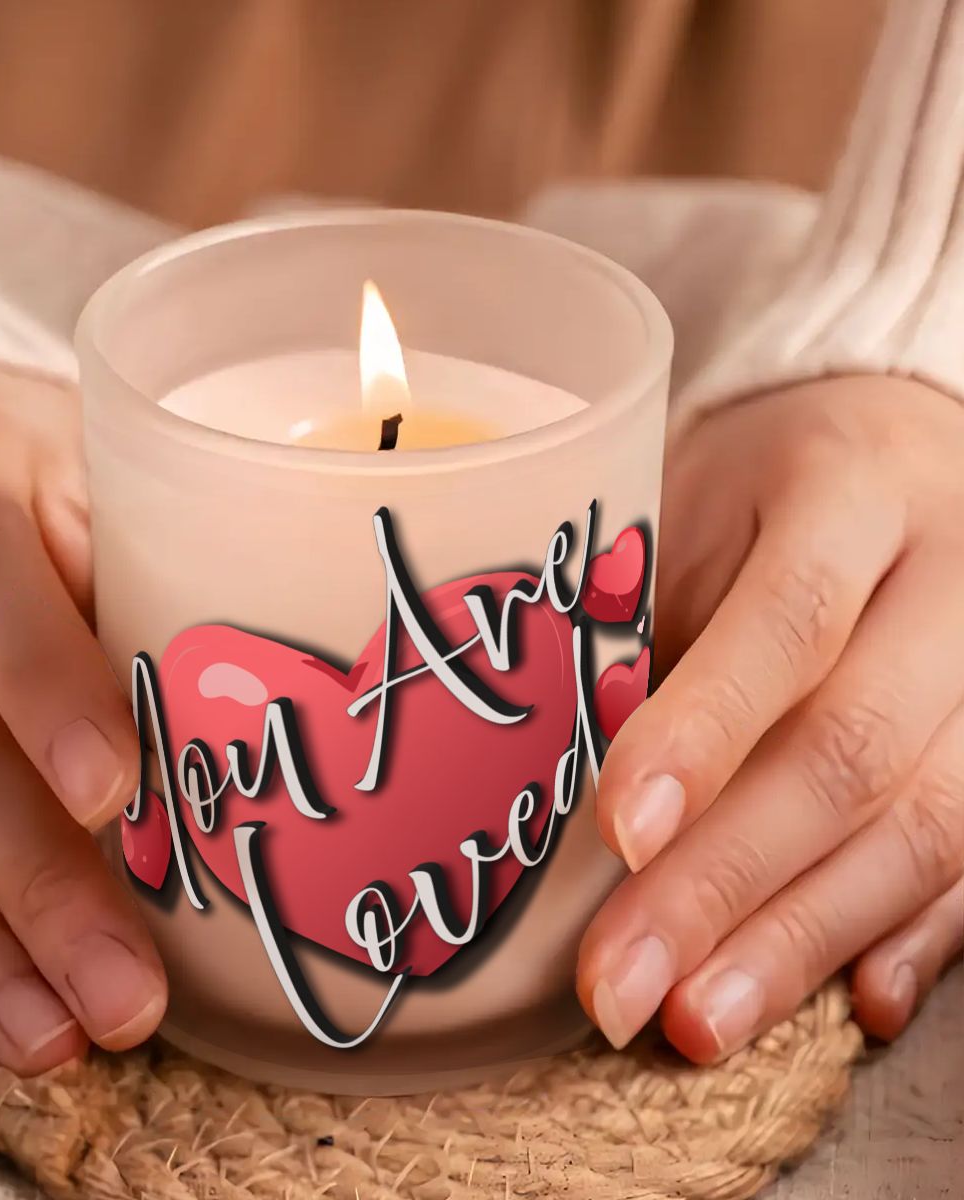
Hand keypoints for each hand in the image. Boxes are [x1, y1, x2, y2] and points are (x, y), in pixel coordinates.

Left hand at [580, 374, 963, 1059]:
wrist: (883, 452)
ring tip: (699, 1019)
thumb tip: (568, 782)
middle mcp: (954, 576)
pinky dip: (918, 937)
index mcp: (853, 489)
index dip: (704, 731)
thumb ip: (650, 626)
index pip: (788, 619)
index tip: (619, 833)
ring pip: (930, 822)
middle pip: (852, 746)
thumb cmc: (755, 484)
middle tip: (624, 985)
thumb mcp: (689, 506)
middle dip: (726, 879)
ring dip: (805, 938)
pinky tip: (854, 1004)